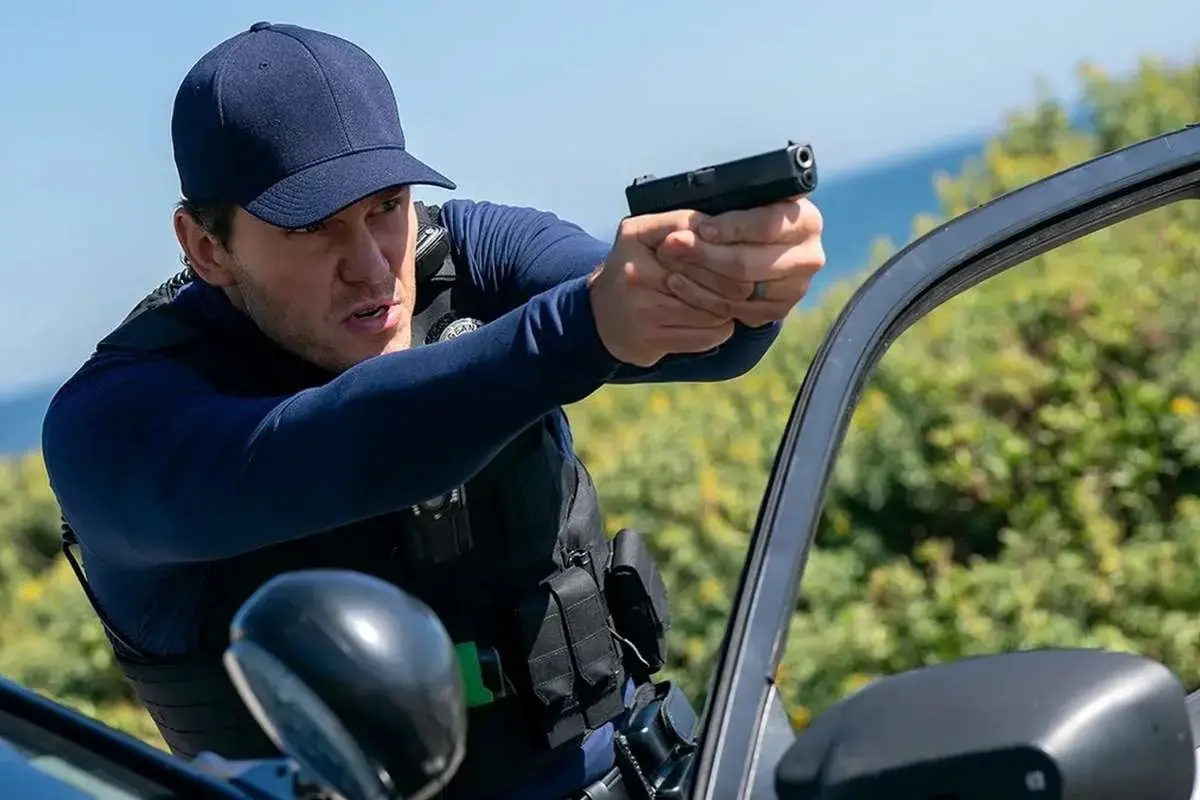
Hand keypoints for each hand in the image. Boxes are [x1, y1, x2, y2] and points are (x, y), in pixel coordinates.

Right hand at [589, 211, 735, 366]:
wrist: (601, 317)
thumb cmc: (637, 270)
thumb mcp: (649, 235)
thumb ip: (684, 224)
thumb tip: (731, 231)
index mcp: (636, 235)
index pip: (695, 235)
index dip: (724, 247)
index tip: (742, 253)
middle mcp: (635, 270)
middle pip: (708, 275)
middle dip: (734, 281)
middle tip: (746, 285)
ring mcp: (642, 308)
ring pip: (712, 308)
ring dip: (729, 308)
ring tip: (731, 304)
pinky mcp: (652, 338)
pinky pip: (705, 335)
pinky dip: (719, 330)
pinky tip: (717, 323)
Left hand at [655, 197, 824, 327]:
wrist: (761, 250)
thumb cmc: (747, 218)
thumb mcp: (746, 201)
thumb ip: (734, 200)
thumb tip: (704, 212)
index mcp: (806, 221)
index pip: (767, 225)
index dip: (731, 227)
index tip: (700, 228)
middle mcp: (808, 256)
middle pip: (750, 263)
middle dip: (705, 255)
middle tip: (672, 247)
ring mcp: (796, 287)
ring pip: (740, 290)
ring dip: (699, 279)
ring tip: (670, 267)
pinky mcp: (778, 310)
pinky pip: (736, 310)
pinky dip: (705, 300)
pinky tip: (682, 287)